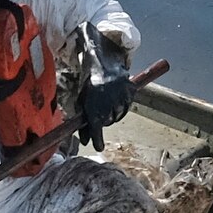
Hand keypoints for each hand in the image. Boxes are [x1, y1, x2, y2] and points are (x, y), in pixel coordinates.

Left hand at [76, 26, 137, 142]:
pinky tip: (115, 97)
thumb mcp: (82, 102)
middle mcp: (108, 106)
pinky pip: (127, 106)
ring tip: (107, 101)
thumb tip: (85, 140)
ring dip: (113, 113)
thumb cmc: (90, 85)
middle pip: (108, 123)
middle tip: (100, 111)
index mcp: (94, 108)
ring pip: (118, 116)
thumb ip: (83, 122)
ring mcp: (120, 100)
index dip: (97, 141)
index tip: (98, 147)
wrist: (103, 64)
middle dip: (104, 120)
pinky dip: (122, 105)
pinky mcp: (130, 93)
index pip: (96, 131)